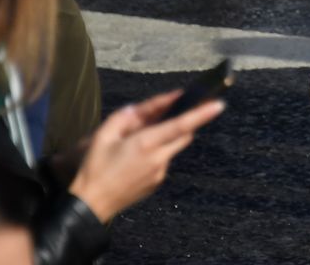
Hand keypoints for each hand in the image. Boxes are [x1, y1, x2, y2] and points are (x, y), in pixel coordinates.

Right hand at [67, 89, 224, 222]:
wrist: (90, 204)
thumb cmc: (94, 168)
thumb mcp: (103, 136)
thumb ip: (123, 118)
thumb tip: (136, 110)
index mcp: (146, 143)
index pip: (181, 125)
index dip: (201, 114)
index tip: (219, 105)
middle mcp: (159, 158)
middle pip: (184, 135)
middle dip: (183, 123)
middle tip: (167, 115)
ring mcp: (160, 173)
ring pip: (172, 148)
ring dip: (165, 139)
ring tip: (139, 141)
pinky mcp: (156, 183)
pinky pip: (163, 162)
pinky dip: (157, 154)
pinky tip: (135, 159)